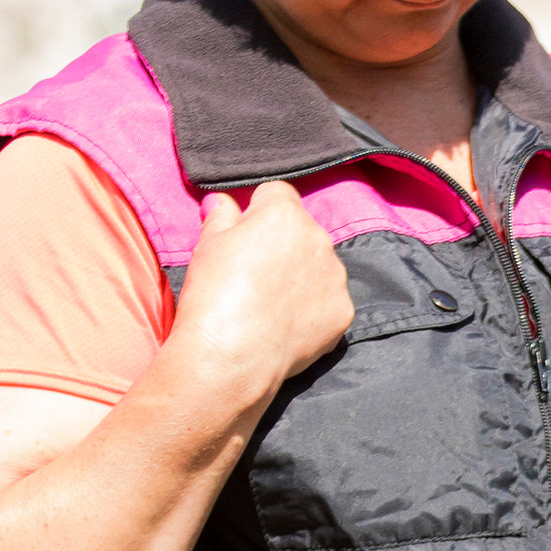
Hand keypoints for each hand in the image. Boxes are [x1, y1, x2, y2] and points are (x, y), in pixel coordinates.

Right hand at [170, 179, 352, 404]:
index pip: (276, 194)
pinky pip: (330, 300)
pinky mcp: (343, 312)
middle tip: (257, 274)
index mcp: (284, 213)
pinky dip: (314, 308)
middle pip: (302, 230)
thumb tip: (222, 202)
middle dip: (284, 244)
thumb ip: (221, 215)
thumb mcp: (207, 244)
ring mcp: (336, 277)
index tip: (244, 237)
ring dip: (303, 275)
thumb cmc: (214, 294)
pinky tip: (289, 323)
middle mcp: (319, 238)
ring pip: (320, 265)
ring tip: (273, 302)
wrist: (232, 355)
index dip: (258, 213)